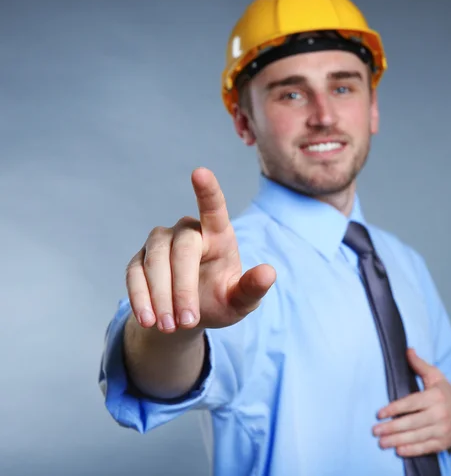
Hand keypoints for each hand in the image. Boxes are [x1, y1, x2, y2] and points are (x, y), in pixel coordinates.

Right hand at [125, 167, 276, 333]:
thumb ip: (252, 288)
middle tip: (186, 321)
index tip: (200, 172)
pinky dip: (140, 297)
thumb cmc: (221, 300)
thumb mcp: (241, 301)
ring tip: (170, 326)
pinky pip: (134, 274)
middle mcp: (187, 231)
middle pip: (182, 249)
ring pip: (155, 261)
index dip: (207, 190)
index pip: (213, 208)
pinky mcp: (139, 260)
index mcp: (218, 234)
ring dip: (160, 296)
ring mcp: (160, 244)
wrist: (188, 317)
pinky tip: (148, 319)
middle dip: (182, 287)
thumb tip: (269, 273)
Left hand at [372, 348, 450, 457]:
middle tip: (375, 431)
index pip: (412, 403)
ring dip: (397, 440)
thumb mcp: (435, 376)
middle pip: (412, 422)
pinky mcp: (443, 443)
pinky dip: (412, 450)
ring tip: (382, 442)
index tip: (379, 414)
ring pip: (417, 436)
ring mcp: (442, 430)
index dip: (395, 409)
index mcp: (435, 397)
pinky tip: (398, 450)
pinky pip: (425, 448)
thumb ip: (419, 364)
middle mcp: (440, 414)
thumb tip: (407, 350)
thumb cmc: (445, 393)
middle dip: (392, 428)